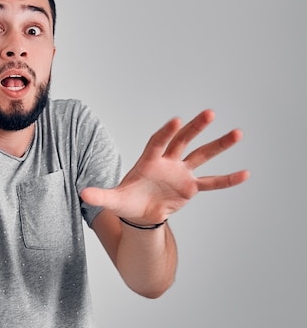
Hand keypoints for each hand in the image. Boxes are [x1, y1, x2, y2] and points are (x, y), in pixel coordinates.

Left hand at [80, 110, 248, 225]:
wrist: (139, 214)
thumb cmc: (126, 201)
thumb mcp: (112, 200)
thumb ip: (100, 195)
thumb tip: (82, 193)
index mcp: (148, 161)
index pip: (158, 142)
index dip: (166, 132)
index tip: (175, 120)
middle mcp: (167, 162)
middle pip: (183, 141)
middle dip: (195, 128)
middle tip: (209, 113)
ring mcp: (181, 173)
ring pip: (202, 156)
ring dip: (218, 145)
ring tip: (237, 133)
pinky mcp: (191, 188)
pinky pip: (212, 183)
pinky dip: (227, 180)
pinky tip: (245, 173)